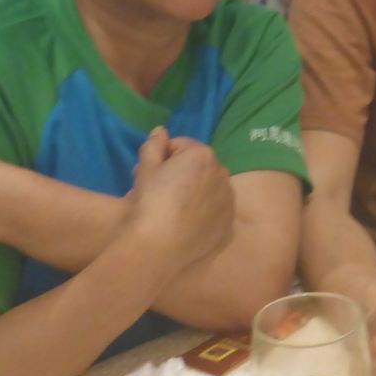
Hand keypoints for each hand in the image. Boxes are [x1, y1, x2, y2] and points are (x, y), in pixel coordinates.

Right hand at [125, 129, 234, 264]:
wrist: (160, 245)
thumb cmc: (150, 202)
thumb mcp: (145, 169)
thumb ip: (153, 145)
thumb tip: (161, 130)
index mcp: (202, 155)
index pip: (180, 145)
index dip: (163, 157)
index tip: (151, 173)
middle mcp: (222, 172)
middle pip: (198, 165)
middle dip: (181, 172)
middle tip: (160, 190)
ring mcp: (228, 196)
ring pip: (209, 186)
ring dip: (195, 189)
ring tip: (173, 208)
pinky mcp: (229, 218)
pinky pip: (216, 207)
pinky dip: (205, 209)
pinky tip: (187, 221)